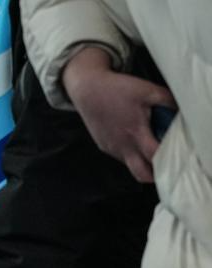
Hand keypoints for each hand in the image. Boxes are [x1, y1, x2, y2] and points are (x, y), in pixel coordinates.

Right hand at [62, 46, 175, 182]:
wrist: (88, 91)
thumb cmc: (117, 90)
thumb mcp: (147, 90)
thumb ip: (167, 100)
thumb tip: (181, 110)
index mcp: (135, 132)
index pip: (154, 156)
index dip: (167, 158)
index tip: (176, 154)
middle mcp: (122, 145)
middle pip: (141, 174)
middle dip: (154, 175)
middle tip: (164, 164)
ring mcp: (112, 148)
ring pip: (131, 165)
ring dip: (141, 161)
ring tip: (148, 143)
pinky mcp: (104, 146)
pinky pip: (120, 156)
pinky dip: (130, 152)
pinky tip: (131, 136)